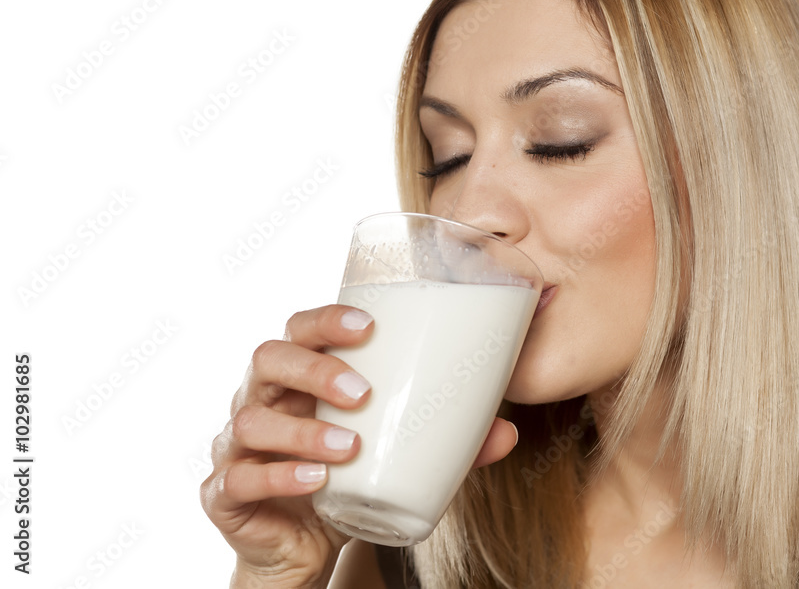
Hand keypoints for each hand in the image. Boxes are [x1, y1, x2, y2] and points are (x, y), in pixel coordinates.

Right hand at [200, 304, 518, 586]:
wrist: (302, 546)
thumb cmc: (346, 479)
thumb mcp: (394, 455)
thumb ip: (446, 442)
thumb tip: (507, 432)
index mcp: (298, 378)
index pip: (300, 328)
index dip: (326, 320)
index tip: (368, 325)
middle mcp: (260, 400)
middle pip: (267, 360)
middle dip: (314, 370)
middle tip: (362, 392)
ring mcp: (236, 446)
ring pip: (251, 421)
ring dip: (303, 432)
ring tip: (350, 447)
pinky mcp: (224, 493)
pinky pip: (238, 479)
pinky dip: (279, 477)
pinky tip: (317, 480)